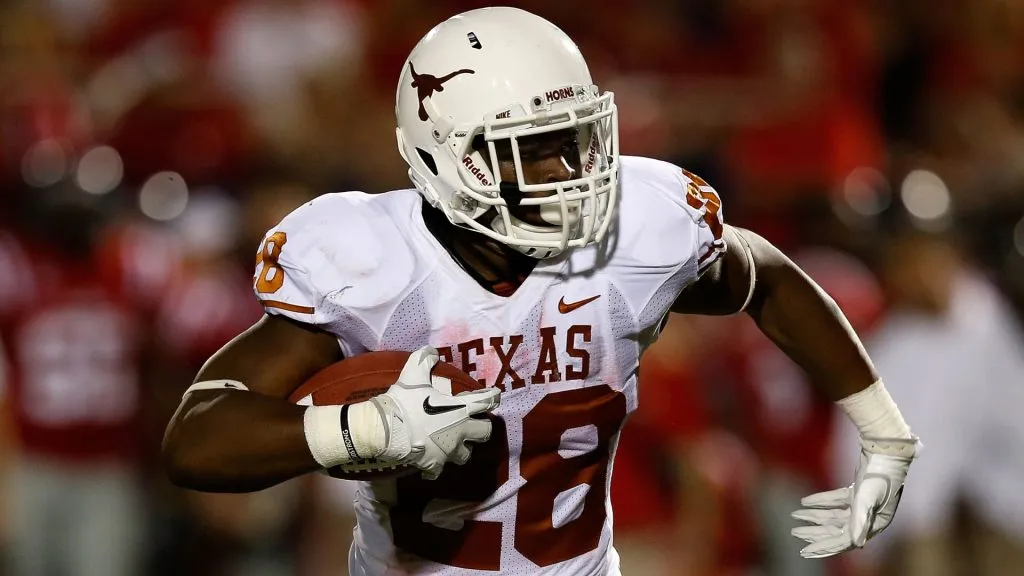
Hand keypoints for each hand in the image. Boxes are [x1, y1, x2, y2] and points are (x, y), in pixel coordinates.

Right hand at [372, 346, 499, 479]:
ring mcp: (448, 451)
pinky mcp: (434, 465)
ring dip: (462, 448)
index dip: (492, 397)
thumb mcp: (413, 374)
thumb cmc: (404, 401)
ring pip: (466, 455)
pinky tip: (430, 460)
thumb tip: (432, 350)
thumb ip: (424, 359)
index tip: (493, 396)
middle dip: (481, 427)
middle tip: (472, 423)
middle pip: (485, 433)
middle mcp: (461, 432)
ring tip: (453, 443)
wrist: (385, 430)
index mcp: (461, 409)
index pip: (487, 402)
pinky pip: (440, 470)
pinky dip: (436, 465)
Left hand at [791, 436, 917, 557]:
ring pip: (834, 516)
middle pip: (837, 530)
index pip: (845, 542)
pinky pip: (835, 501)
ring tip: (795, 515)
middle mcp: (868, 518)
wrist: (886, 451)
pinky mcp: (856, 492)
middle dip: (815, 533)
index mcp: (873, 524)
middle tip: (794, 533)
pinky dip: (821, 502)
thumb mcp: (867, 498)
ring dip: (815, 516)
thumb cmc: (880, 476)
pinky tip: (805, 501)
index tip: (805, 550)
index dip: (825, 546)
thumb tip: (855, 544)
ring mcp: (862, 505)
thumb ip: (860, 521)